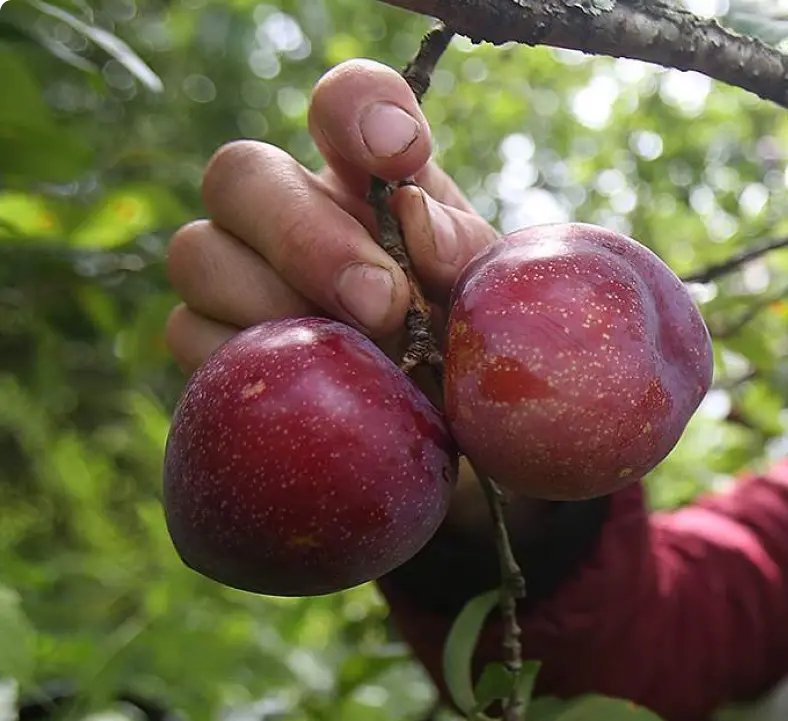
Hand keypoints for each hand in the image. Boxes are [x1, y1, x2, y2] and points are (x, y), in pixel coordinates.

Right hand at [164, 58, 498, 379]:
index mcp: (373, 179)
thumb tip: (416, 219)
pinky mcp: (210, 344)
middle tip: (382, 303)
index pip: (346, 103)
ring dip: (278, 305)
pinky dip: (255, 360)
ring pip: (198, 253)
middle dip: (305, 235)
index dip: (358, 107)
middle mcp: (293, 210)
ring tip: (356, 357)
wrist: (450, 441)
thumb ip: (462, 249)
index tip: (400, 153)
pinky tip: (314, 387)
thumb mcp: (485, 295)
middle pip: (240, 172)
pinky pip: (193, 335)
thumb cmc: (469, 347)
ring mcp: (238, 274)